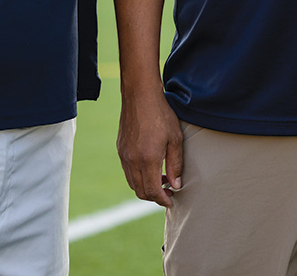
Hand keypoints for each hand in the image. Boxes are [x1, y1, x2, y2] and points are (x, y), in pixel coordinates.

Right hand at [117, 89, 184, 207]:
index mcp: (147, 159)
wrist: (140, 96)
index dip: (163, 200)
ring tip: (162, 179)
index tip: (171, 200)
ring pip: (132, 183)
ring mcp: (124, 155)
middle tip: (168, 191)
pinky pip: (127, 171)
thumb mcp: (175, 139)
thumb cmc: (161, 114)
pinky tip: (150, 167)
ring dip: (146, 187)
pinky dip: (138, 177)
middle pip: (140, 191)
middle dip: (155, 196)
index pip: (152, 191)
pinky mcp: (120, 149)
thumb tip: (176, 185)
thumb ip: (176, 164)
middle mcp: (132, 161)